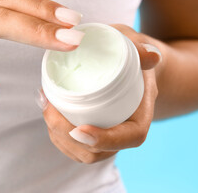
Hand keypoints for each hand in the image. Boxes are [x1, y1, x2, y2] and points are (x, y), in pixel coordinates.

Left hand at [40, 24, 161, 163]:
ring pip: (83, 152)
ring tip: (46, 105)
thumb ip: (141, 49)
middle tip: (49, 107)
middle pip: (98, 151)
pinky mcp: (93, 132)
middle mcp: (125, 130)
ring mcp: (108, 134)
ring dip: (58, 135)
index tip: (79, 130)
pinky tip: (47, 109)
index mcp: (141, 113)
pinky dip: (57, 133)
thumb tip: (152, 56)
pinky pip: (74, 146)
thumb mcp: (136, 45)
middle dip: (68, 135)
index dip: (105, 139)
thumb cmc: (131, 54)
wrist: (129, 63)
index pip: (131, 137)